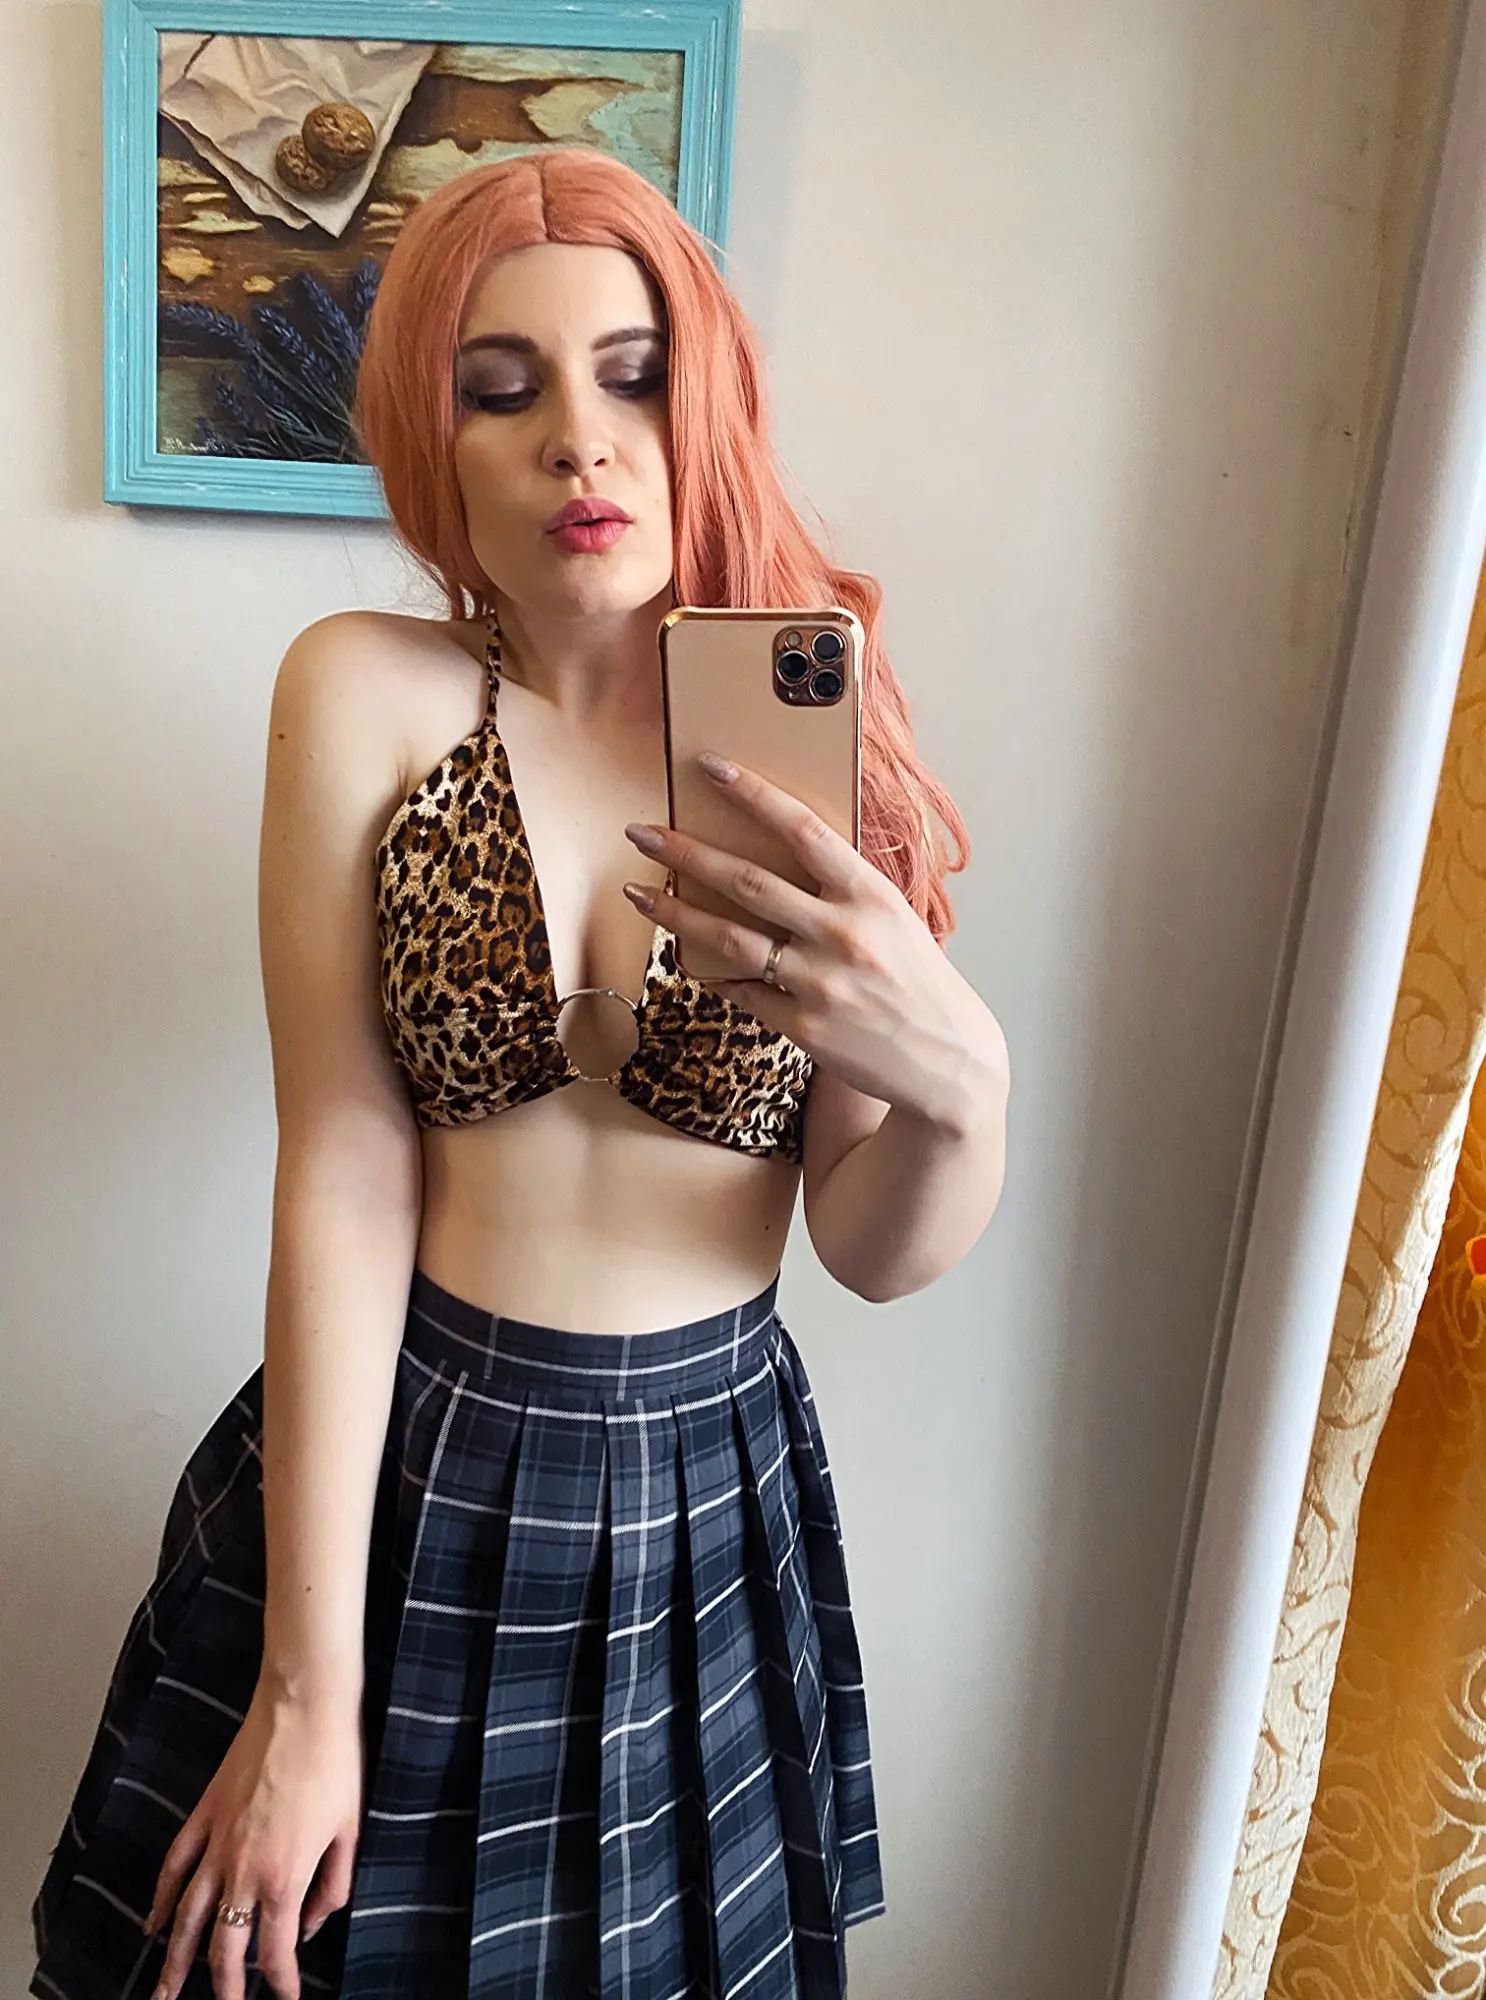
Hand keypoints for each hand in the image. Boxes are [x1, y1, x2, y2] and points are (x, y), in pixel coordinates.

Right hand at [143, 1680, 362, 1999]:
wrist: (304, 1705)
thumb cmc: (335, 1761)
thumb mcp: (350, 1830)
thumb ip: (333, 1887)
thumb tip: (311, 1922)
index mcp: (285, 1876)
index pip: (277, 1950)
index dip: (282, 1982)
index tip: (286, 1999)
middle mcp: (243, 1868)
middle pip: (224, 1947)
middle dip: (225, 1988)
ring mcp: (217, 1842)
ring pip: (185, 1917)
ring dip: (173, 1961)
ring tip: (164, 1995)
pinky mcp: (204, 1815)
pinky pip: (174, 1866)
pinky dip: (159, 1899)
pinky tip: (152, 1924)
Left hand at [623, 751, 998, 1126]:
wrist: (948, 1061)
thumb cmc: (915, 979)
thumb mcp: (892, 919)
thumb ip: (842, 889)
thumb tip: (776, 856)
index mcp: (870, 895)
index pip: (803, 829)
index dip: (753, 794)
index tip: (710, 767)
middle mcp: (844, 933)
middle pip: (747, 882)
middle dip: (685, 853)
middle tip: (640, 833)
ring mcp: (821, 982)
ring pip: (728, 938)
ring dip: (674, 914)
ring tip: (638, 894)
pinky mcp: (803, 1025)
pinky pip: (741, 990)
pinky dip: (711, 973)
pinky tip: (686, 958)